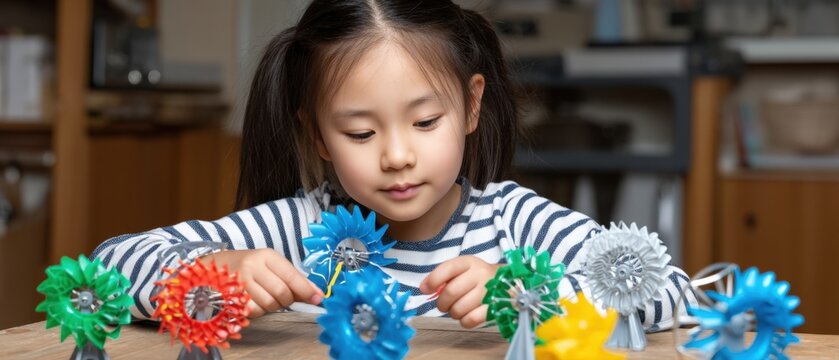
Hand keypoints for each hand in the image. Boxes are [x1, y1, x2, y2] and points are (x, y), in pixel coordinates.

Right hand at [205, 248, 323, 317]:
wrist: (210, 267)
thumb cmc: (246, 267)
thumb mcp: (269, 265)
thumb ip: (291, 278)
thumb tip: (315, 293)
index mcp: (266, 255)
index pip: (292, 275)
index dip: (307, 289)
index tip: (319, 298)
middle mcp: (252, 266)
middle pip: (282, 292)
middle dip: (287, 300)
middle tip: (283, 298)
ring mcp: (239, 281)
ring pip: (269, 304)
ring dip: (272, 306)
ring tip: (264, 297)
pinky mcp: (230, 296)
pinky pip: (253, 311)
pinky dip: (258, 311)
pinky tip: (252, 301)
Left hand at [419, 256, 500, 328]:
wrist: (505, 283)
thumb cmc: (475, 277)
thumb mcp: (461, 269)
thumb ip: (443, 276)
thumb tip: (424, 288)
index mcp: (469, 262)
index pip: (447, 268)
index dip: (432, 280)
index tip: (425, 289)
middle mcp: (480, 274)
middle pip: (451, 292)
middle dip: (441, 303)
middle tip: (443, 305)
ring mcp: (488, 291)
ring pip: (459, 309)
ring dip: (453, 313)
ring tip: (457, 309)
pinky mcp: (493, 308)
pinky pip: (471, 319)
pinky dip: (464, 321)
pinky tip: (466, 315)